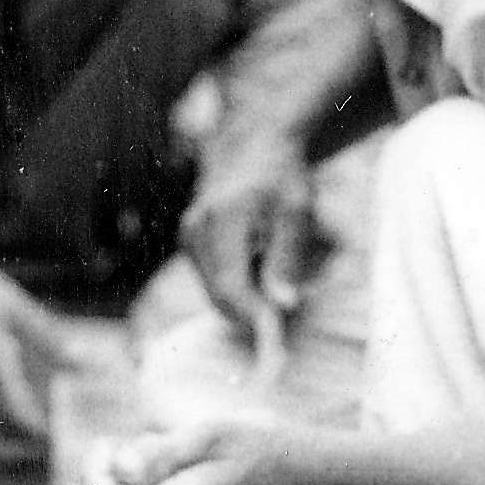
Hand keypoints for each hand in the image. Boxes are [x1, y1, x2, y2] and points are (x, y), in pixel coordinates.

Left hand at [88, 418, 324, 484]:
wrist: (305, 477)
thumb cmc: (259, 447)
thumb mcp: (210, 436)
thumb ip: (160, 454)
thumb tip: (117, 470)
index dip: (94, 480)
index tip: (107, 444)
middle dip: (124, 470)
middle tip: (152, 437)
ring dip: (147, 476)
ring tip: (183, 449)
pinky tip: (193, 466)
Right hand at [180, 138, 312, 340]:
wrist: (253, 146)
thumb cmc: (281, 177)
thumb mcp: (296, 213)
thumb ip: (287, 259)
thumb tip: (283, 305)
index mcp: (222, 219)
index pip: (231, 286)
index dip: (253, 317)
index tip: (278, 338)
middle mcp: (196, 229)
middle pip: (219, 295)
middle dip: (250, 314)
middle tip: (284, 321)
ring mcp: (188, 236)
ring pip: (215, 291)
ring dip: (244, 299)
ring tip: (274, 281)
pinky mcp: (189, 241)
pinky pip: (212, 279)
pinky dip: (235, 285)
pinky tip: (257, 266)